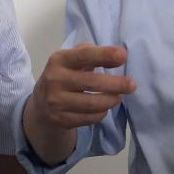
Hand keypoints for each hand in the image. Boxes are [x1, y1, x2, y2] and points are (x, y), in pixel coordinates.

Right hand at [24, 45, 135, 163]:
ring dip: (111, 101)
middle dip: (116, 84)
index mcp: (59, 60)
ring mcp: (56, 102)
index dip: (104, 55)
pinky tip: (104, 108)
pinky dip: (101, 113)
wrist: (41, 104)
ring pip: (92, 104)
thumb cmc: (66, 76)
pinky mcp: (60, 120)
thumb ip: (92, 53)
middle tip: (132, 85)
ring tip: (118, 98)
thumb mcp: (72, 60)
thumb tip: (119, 56)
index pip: (84, 55)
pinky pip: (89, 118)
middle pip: (92, 82)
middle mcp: (54, 80)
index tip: (123, 56)